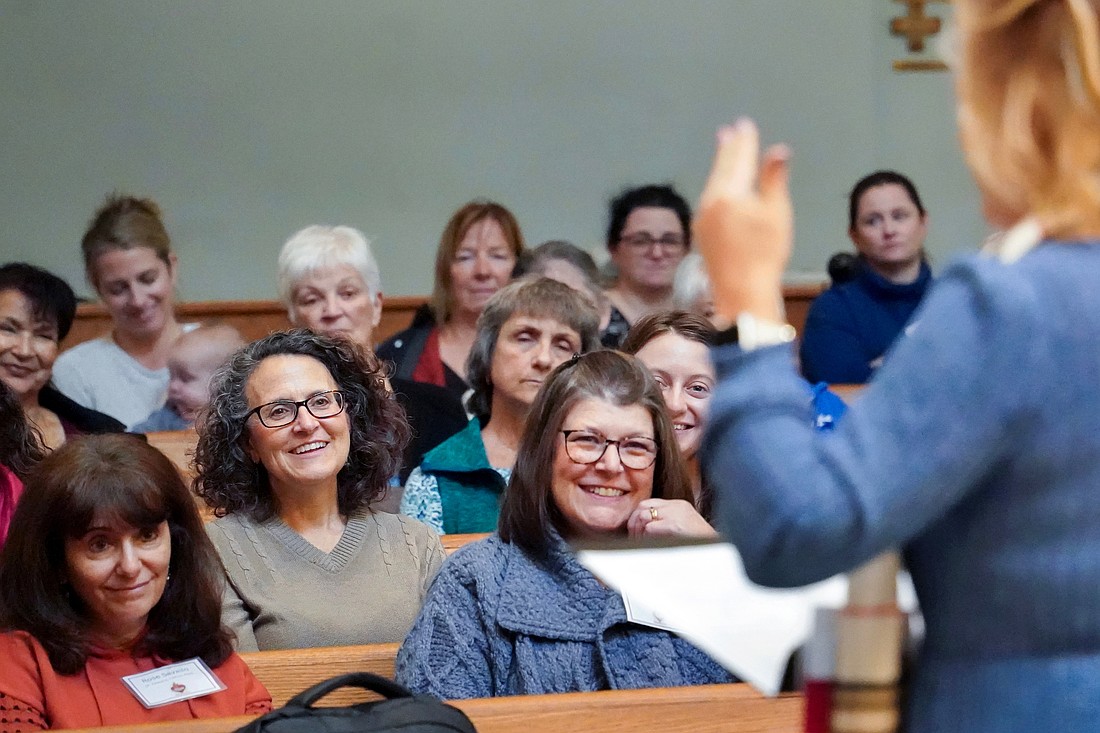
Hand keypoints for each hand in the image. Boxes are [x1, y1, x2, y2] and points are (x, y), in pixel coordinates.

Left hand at [628, 499, 717, 538]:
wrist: (718, 551)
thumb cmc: (701, 544)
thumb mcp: (684, 526)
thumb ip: (666, 523)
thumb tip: (644, 529)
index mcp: (679, 505)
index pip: (649, 503)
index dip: (638, 516)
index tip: (635, 530)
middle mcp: (676, 506)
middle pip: (643, 506)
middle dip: (634, 522)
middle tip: (633, 537)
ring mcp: (676, 514)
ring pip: (643, 516)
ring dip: (637, 531)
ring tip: (639, 543)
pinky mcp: (674, 526)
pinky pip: (650, 528)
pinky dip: (645, 537)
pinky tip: (648, 545)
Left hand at [693, 118, 792, 323]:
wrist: (742, 292)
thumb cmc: (766, 253)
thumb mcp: (776, 213)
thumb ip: (773, 178)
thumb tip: (778, 150)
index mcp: (729, 193)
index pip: (739, 160)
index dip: (745, 141)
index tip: (745, 124)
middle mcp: (710, 201)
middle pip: (722, 169)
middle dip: (728, 148)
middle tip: (730, 129)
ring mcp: (703, 218)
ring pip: (713, 183)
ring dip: (720, 164)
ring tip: (723, 146)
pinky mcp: (701, 232)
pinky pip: (709, 199)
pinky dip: (716, 184)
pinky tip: (719, 185)